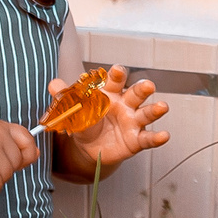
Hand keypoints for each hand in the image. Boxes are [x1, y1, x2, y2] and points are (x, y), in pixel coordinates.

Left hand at [52, 66, 170, 167]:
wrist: (89, 147)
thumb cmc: (85, 122)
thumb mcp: (73, 110)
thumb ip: (65, 98)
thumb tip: (53, 84)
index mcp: (110, 93)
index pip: (115, 80)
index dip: (117, 75)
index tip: (118, 70)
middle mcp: (125, 104)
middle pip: (136, 93)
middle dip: (142, 88)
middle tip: (147, 85)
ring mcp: (133, 122)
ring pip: (146, 113)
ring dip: (155, 109)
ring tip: (162, 107)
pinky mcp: (137, 139)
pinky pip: (148, 138)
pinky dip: (157, 137)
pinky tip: (164, 135)